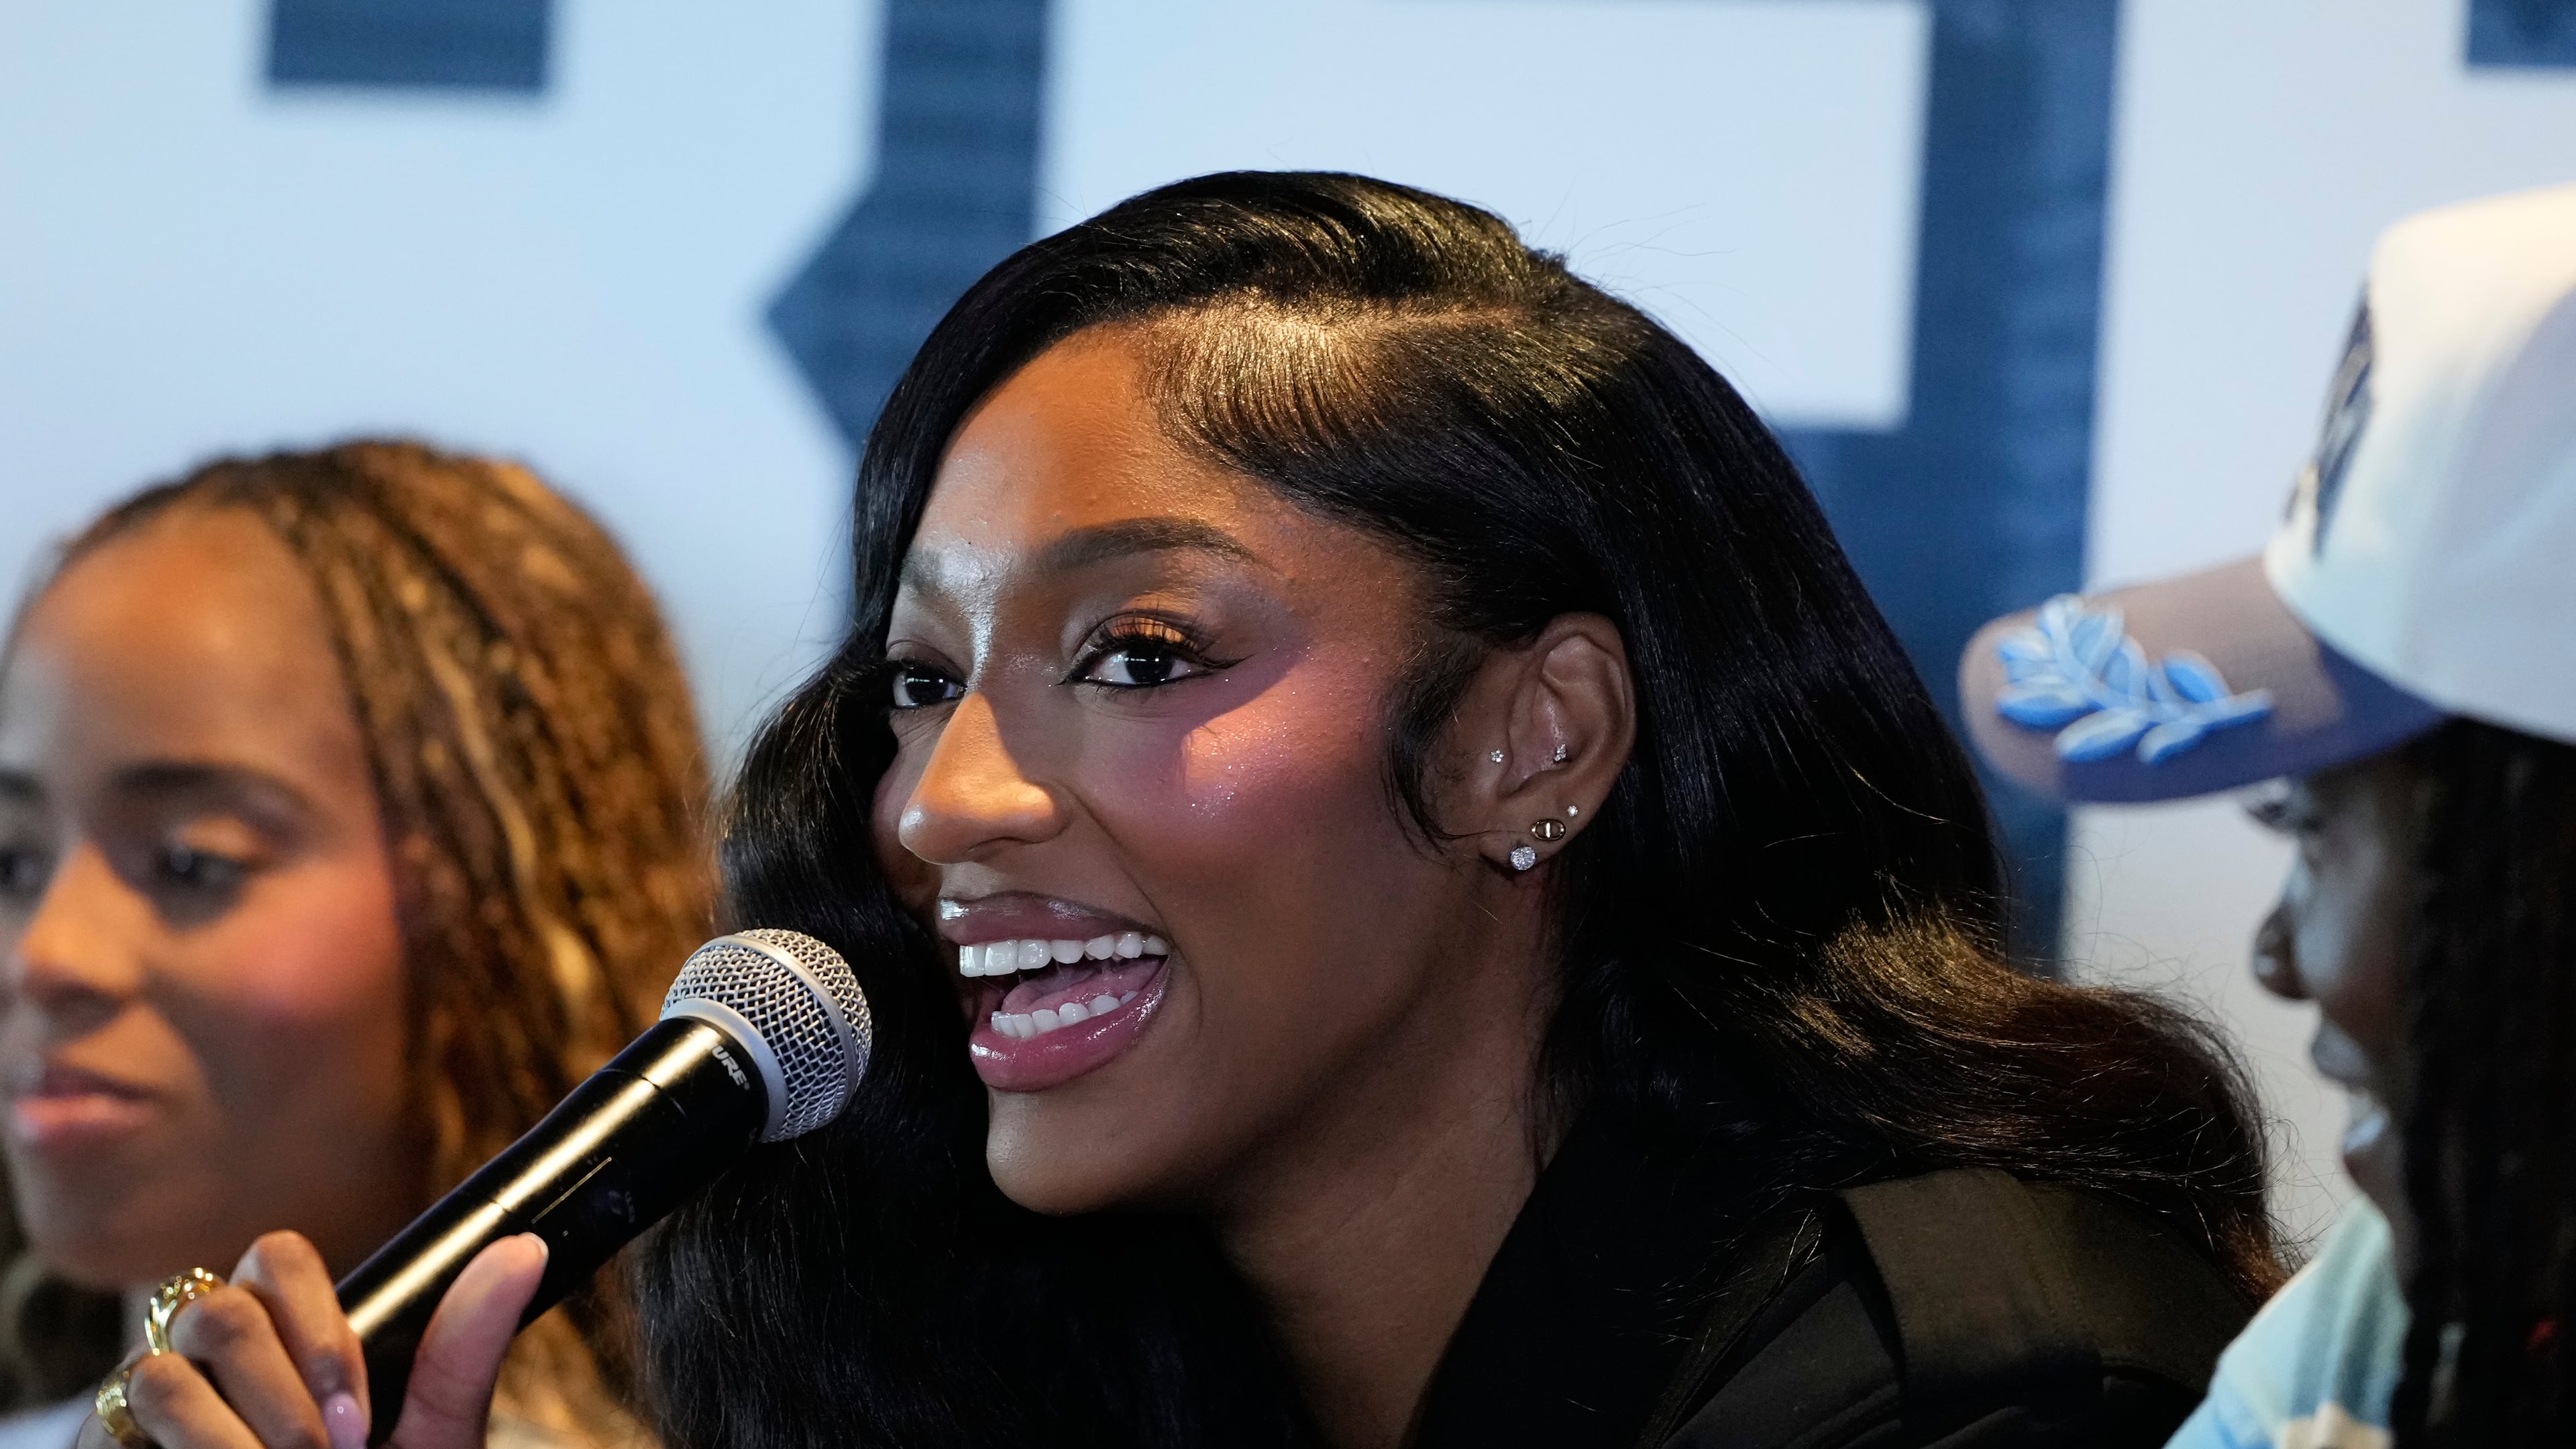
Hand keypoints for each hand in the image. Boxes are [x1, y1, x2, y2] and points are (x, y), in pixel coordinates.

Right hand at [81, 1231, 546, 1448]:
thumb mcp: (429, 1441)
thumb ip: (462, 1354)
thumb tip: (524, 1250)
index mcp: (288, 1333)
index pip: (278, 1259)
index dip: (316, 1324)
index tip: (358, 1415)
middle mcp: (213, 1355)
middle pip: (221, 1307)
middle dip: (281, 1391)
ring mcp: (154, 1398)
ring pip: (163, 1366)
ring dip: (233, 1435)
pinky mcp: (110, 1440)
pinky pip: (124, 1414)